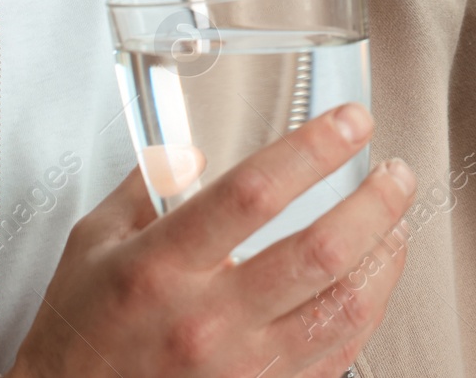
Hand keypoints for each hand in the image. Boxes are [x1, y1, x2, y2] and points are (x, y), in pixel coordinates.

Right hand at [7, 104, 415, 377]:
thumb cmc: (79, 335)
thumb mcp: (91, 243)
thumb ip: (146, 186)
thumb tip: (189, 150)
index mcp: (161, 266)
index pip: (253, 193)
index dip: (312, 151)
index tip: (349, 122)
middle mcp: (207, 320)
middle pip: (320, 252)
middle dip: (375, 203)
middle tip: (394, 173)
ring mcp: (239, 369)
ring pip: (343, 310)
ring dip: (386, 259)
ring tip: (396, 224)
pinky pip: (335, 357)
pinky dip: (364, 314)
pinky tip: (370, 285)